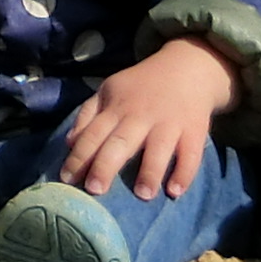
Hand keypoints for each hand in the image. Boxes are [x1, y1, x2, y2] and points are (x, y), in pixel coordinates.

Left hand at [61, 38, 236, 200]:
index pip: (92, 134)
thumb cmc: (141, 87)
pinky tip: (175, 191)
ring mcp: (169, 123)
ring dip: (150, 171)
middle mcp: (141, 116)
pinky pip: (191, 154)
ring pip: (158, 148)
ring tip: (142, 195)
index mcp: (116, 108)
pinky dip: (185, 173)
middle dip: (106, 165)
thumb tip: (69, 144)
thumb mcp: (109, 91)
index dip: (78, 157)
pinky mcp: (194, 130)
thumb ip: (87, 115)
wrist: (187, 66)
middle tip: (95, 189)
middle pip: (120, 142)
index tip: (66, 179)